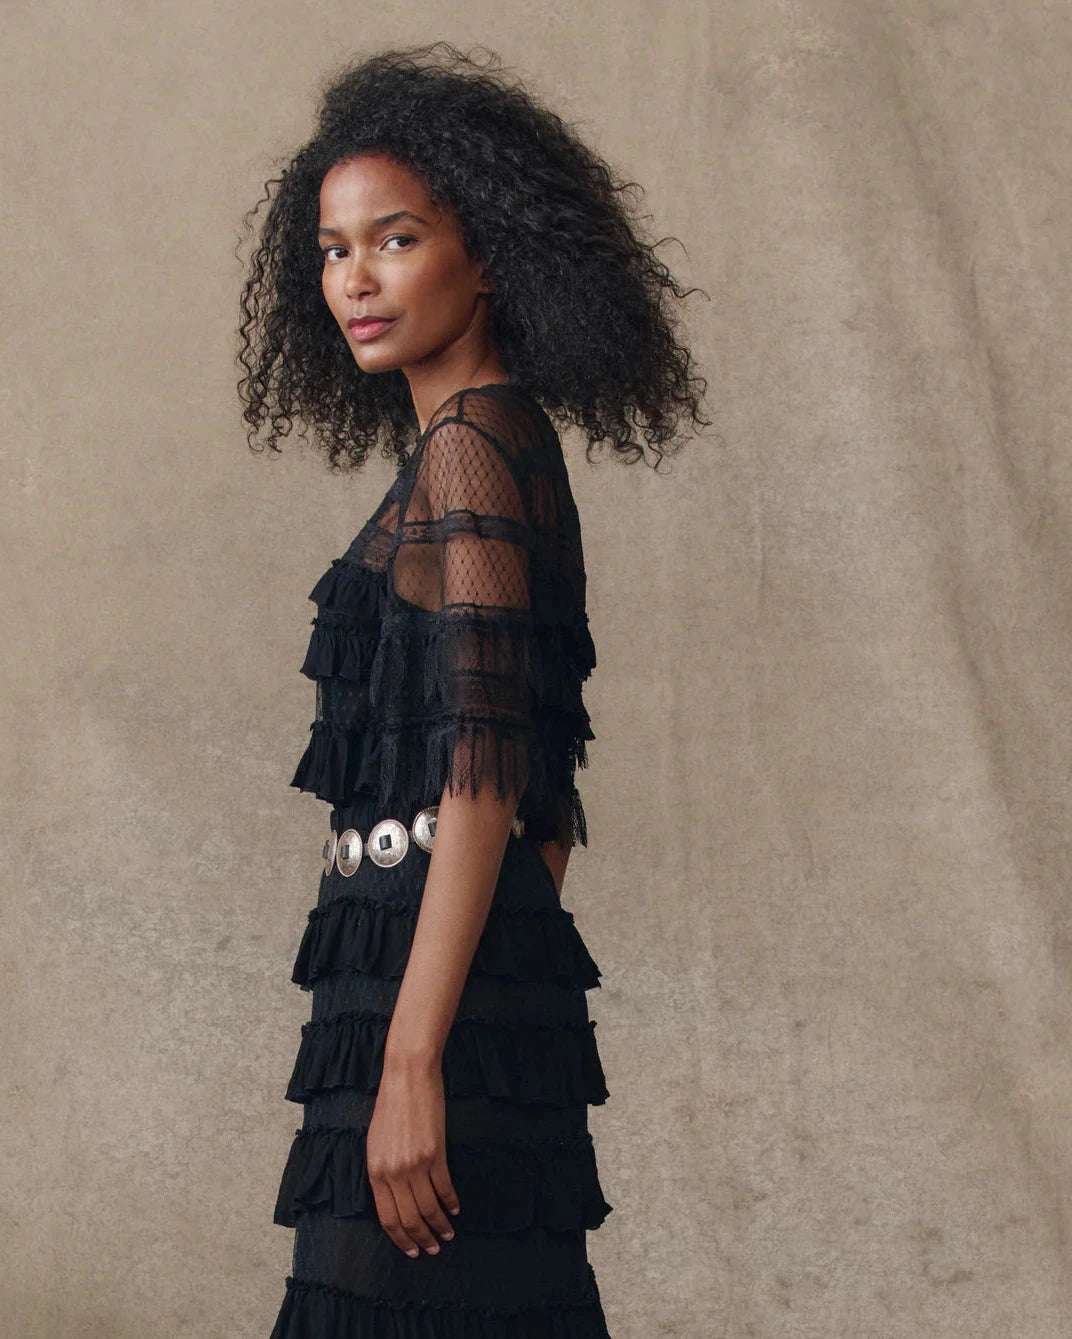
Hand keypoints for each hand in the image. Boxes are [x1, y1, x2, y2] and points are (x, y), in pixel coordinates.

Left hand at [365, 1051, 460, 1256]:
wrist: (407, 1076)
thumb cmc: (390, 1105)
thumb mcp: (376, 1142)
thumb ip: (382, 1171)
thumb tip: (393, 1196)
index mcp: (375, 1171)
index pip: (387, 1218)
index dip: (401, 1238)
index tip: (412, 1250)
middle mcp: (393, 1173)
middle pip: (408, 1218)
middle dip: (422, 1239)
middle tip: (434, 1249)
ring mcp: (415, 1164)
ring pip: (428, 1208)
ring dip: (440, 1225)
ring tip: (448, 1234)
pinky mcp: (435, 1153)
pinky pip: (444, 1187)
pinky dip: (451, 1202)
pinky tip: (455, 1208)